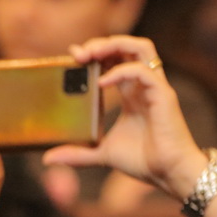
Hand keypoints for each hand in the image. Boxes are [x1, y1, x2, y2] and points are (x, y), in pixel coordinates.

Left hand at [42, 35, 207, 202]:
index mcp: (131, 93)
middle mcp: (143, 85)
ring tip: (91, 55)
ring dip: (114, 45)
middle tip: (79, 53)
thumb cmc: (143, 160)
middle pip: (128, 46)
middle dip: (102, 43)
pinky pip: (142, 71)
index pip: (116, 60)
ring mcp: (155, 87)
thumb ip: (76, 154)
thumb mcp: (101, 153)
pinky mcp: (163, 94)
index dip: (97, 54)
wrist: (168, 173)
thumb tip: (48, 159)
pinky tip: (102, 82)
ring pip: (141, 47)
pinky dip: (121, 71)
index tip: (73, 57)